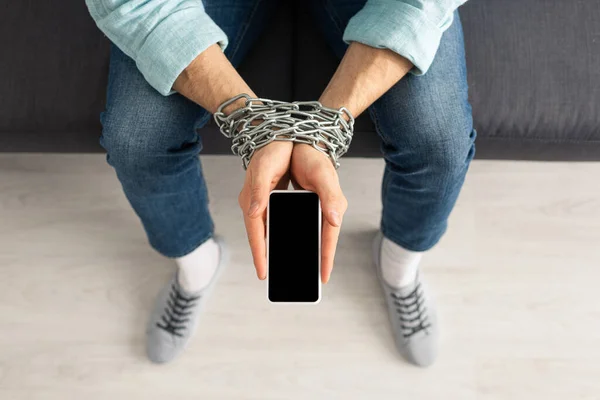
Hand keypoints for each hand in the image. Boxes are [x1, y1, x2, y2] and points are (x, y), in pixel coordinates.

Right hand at [239, 141, 292, 279]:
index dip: (259, 254)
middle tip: (274, 278)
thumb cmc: (272, 149)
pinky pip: (273, 221)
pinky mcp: (269, 199)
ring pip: (266, 231)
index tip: (263, 274)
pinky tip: (290, 241)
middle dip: (266, 257)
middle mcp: (254, 204)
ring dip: (272, 247)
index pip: (255, 233)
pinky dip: (278, 233)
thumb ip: (260, 192)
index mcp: (252, 200)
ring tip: (284, 265)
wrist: (274, 132)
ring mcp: (261, 202)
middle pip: (259, 236)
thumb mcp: (265, 169)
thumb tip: (254, 213)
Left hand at [290, 144, 347, 282]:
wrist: (298, 141)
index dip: (326, 257)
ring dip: (296, 250)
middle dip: (314, 261)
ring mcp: (308, 208)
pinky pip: (289, 225)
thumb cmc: (313, 157)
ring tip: (286, 269)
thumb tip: (334, 221)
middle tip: (307, 281)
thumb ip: (329, 198)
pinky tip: (273, 247)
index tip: (323, 278)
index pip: (329, 236)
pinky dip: (282, 237)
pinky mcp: (295, 205)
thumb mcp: (323, 175)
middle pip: (316, 240)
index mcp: (330, 206)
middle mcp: (320, 210)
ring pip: (301, 235)